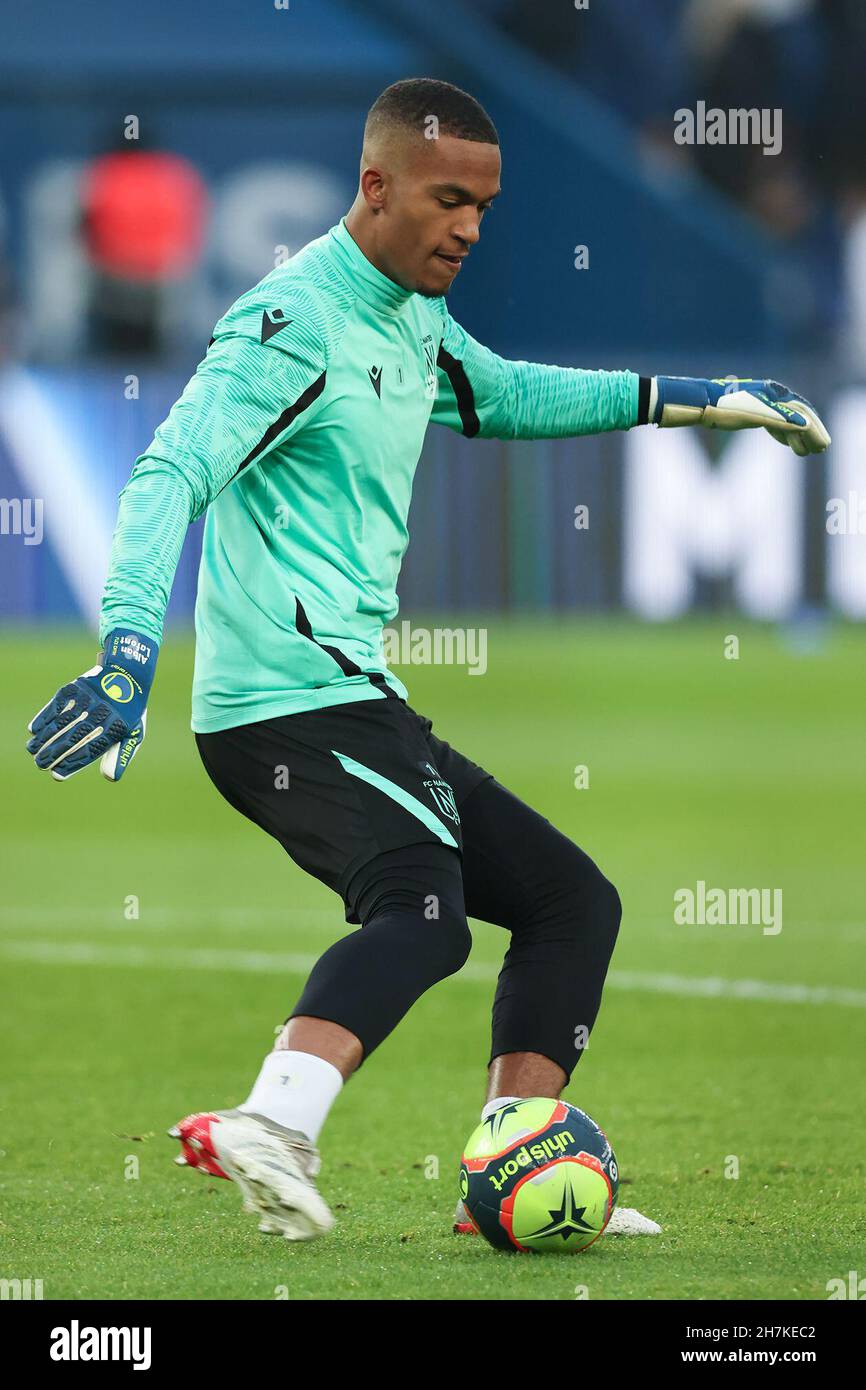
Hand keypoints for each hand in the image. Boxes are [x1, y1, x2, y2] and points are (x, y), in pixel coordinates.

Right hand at [26, 629, 157, 781]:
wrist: (128, 674)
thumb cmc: (129, 711)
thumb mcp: (134, 733)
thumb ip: (120, 756)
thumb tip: (109, 778)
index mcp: (115, 728)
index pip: (90, 750)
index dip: (72, 763)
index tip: (57, 775)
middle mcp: (100, 714)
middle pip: (73, 738)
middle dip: (54, 754)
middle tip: (40, 765)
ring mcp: (86, 700)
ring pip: (62, 722)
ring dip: (45, 738)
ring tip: (33, 751)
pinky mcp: (76, 688)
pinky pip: (57, 704)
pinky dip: (44, 717)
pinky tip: (33, 730)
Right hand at [652, 377, 830, 456]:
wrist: (692, 401)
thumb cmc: (703, 405)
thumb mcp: (724, 410)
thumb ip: (733, 411)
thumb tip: (725, 414)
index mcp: (760, 392)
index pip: (787, 407)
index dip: (797, 424)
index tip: (800, 442)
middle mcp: (767, 393)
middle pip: (798, 410)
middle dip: (811, 429)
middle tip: (819, 446)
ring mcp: (766, 402)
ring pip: (799, 417)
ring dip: (811, 435)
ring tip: (818, 449)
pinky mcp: (762, 412)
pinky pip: (789, 425)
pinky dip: (801, 435)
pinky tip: (807, 446)